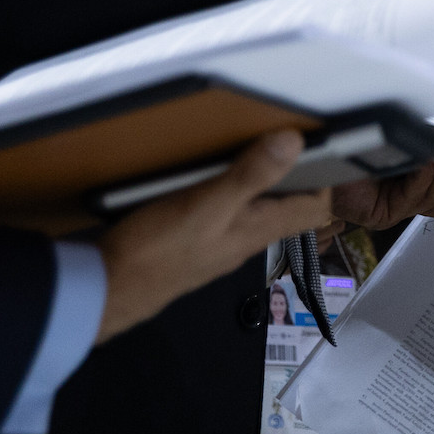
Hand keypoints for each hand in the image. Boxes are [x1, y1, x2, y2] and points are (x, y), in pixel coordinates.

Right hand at [95, 131, 330, 343]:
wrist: (107, 291)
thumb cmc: (158, 250)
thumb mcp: (207, 203)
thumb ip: (251, 174)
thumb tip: (294, 143)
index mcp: (257, 231)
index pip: (314, 211)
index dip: (326, 181)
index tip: (322, 148)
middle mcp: (244, 242)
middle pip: (287, 211)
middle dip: (296, 179)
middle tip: (290, 141)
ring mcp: (218, 247)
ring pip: (255, 214)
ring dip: (261, 185)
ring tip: (254, 151)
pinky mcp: (192, 246)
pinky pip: (224, 217)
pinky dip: (228, 195)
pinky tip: (209, 180)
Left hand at [328, 142, 433, 229]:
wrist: (315, 151)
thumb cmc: (357, 138)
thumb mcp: (404, 137)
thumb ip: (429, 139)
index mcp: (419, 181)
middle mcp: (409, 197)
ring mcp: (395, 208)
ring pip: (433, 199)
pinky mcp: (379, 213)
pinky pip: (408, 198)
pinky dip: (420, 177)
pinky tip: (424, 161)